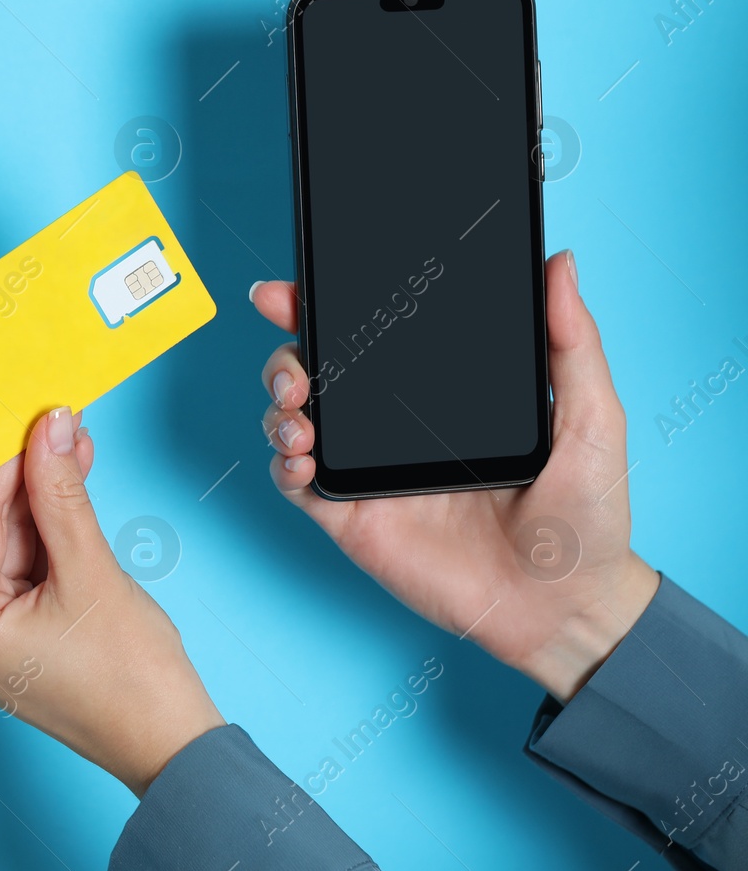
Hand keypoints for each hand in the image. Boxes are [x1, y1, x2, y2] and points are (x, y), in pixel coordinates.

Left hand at [0, 375, 223, 795]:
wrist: (168, 743)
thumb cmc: (131, 680)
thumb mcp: (93, 573)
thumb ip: (62, 494)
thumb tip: (49, 427)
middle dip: (13, 460)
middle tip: (39, 402)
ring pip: (1, 528)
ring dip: (35, 483)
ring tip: (68, 432)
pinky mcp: (9, 622)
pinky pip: (20, 550)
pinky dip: (45, 514)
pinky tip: (68, 470)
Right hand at [252, 250, 658, 701]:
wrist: (564, 607)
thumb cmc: (586, 519)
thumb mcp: (592, 419)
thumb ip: (573, 342)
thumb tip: (561, 263)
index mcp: (440, 394)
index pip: (372, 336)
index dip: (326, 307)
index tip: (296, 287)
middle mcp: (394, 426)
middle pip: (317, 370)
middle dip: (285, 353)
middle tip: (294, 361)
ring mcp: (368, 471)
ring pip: (294, 419)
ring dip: (279, 406)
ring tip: (298, 414)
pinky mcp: (351, 517)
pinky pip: (296, 484)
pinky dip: (282, 464)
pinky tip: (300, 456)